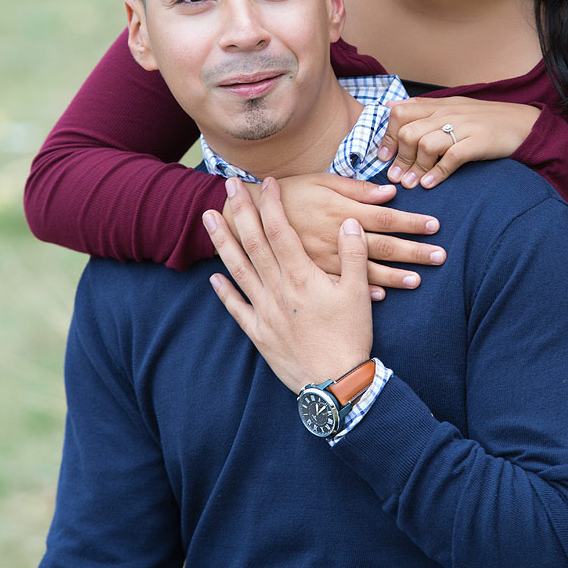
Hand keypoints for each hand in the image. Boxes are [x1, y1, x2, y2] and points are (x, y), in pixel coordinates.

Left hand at [204, 177, 372, 393]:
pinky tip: (214, 277)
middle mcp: (277, 290)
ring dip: (222, 242)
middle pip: (253, 243)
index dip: (272, 204)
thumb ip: (353, 255)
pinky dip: (224, 291)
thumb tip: (349, 222)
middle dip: (240, 211)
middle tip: (227, 186)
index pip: (280, 231)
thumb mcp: (358, 293)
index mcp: (301, 277)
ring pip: (238, 270)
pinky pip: (236, 308)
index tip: (268, 183)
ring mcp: (264, 312)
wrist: (335, 384)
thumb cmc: (350, 337)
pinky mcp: (259, 334)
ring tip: (208, 218)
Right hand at [222, 173, 445, 299]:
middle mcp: (336, 238)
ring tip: (417, 280)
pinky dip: (361, 293)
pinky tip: (381, 296)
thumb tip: (390, 192)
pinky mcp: (312, 275)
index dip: (412, 222)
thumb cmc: (290, 194)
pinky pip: (341, 287)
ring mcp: (325, 260)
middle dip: (414, 252)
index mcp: (341, 212)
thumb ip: (356, 190)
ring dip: (394, 276)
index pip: (386, 218)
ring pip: (366, 271)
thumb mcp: (322, 183)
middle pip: (383, 247)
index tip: (435, 226)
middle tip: (441, 256)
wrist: (248, 217)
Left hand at [377, 97, 539, 187]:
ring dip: (415, 169)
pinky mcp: (479, 141)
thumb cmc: (486, 120)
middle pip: (409, 132)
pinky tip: (431, 184)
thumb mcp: (453, 107)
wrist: (525, 124)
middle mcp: (448, 113)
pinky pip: (452, 157)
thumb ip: (422, 108)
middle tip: (396, 178)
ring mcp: (464, 126)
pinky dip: (438, 173)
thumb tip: (389, 105)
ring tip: (411, 185)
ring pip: (426, 145)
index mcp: (439, 105)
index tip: (384, 157)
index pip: (400, 113)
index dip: (388, 137)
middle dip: (399, 158)